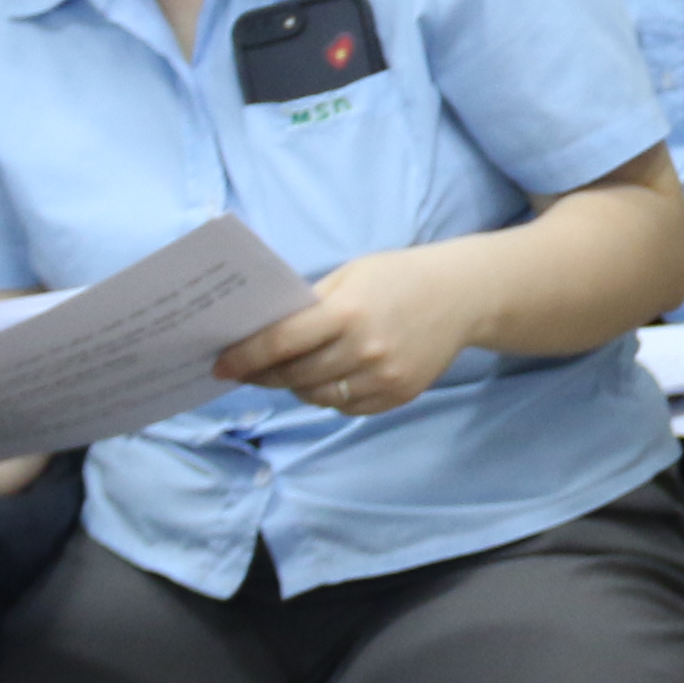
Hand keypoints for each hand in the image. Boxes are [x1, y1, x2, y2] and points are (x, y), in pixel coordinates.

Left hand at [217, 251, 477, 417]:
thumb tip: (261, 335)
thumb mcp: (350, 275)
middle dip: (263, 375)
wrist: (463, 295)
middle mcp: (364, 349)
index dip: (245, 358)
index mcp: (347, 311)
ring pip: (316, 397)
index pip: (280, 343)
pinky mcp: (397, 395)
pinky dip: (328, 396)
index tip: (220, 366)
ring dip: (295, 387)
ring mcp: (383, 377)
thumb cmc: (397, 277)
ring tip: (288, 373)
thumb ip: (309, 306)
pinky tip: (326, 379)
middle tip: (244, 372)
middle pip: (294, 375)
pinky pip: (346, 407)